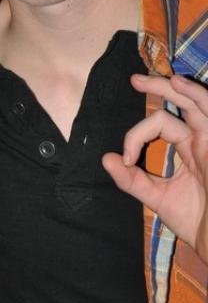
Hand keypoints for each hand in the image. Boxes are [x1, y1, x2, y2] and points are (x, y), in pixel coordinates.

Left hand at [103, 74, 207, 262]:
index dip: (135, 136)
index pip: (161, 124)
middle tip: (134, 80)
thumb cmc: (199, 222)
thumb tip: (105, 158)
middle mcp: (204, 140)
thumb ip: (132, 179)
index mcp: (191, 148)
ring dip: (175, 87)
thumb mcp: (157, 197)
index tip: (125, 160)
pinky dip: (197, 96)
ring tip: (150, 79)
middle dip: (159, 88)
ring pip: (197, 102)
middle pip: (183, 103)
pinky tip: (180, 85)